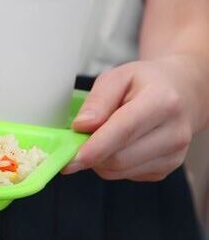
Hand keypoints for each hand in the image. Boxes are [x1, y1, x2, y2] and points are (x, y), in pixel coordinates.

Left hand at [63, 56, 206, 180]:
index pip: (124, 130)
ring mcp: (174, 155)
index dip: (96, 147)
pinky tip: (117, 144)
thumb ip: (98, 100)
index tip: (71, 157)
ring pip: (120, 170)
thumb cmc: (145, 83)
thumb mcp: (117, 77)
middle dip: (90, 153)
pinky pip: (126, 175)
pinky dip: (112, 164)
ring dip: (99, 160)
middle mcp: (174, 132)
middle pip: (120, 157)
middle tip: (73, 140)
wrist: (182, 93)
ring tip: (99, 136)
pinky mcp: (167, 168)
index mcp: (162, 102)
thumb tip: (82, 126)